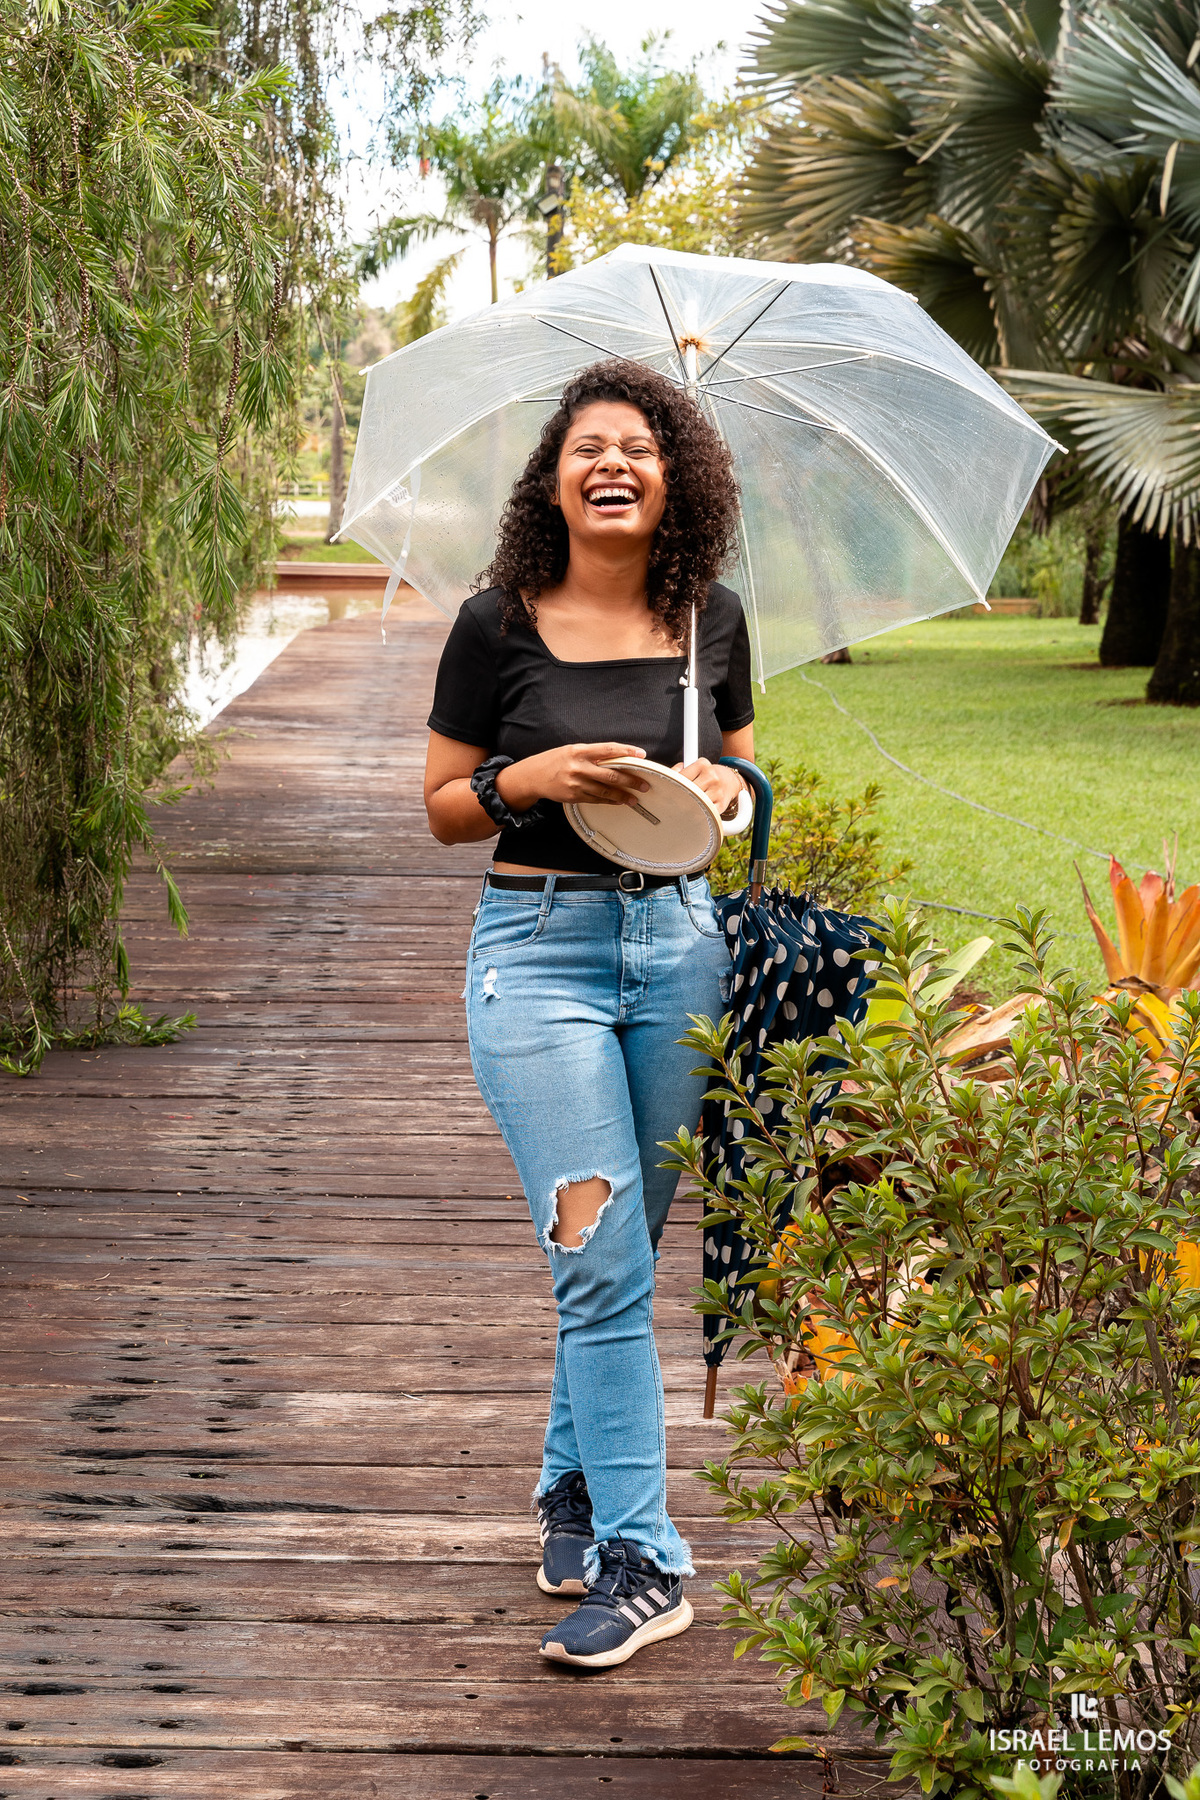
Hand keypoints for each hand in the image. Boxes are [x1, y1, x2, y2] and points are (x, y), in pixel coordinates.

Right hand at [496, 743, 650, 809]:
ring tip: (635, 798)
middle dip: (631, 780)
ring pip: (605, 791)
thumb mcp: (572, 750)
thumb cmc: (555, 760)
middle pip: (611, 775)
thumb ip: (592, 754)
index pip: (608, 750)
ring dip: (623, 795)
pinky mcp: (574, 796)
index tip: (641, 754)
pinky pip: (596, 800)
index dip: (626, 752)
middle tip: (644, 784)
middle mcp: (578, 767)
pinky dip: (609, 801)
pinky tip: (619, 801)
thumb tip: (617, 758)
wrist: (532, 776)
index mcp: (579, 751)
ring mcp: (576, 783)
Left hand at [674, 758, 743, 816]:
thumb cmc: (708, 775)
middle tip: (671, 800)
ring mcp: (717, 791)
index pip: (681, 777)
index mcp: (703, 765)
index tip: (667, 790)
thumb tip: (667, 777)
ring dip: (687, 805)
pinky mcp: (721, 805)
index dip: (672, 785)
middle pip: (688, 790)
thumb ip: (680, 770)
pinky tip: (694, 811)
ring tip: (683, 805)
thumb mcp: (696, 767)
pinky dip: (698, 813)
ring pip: (696, 802)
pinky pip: (706, 812)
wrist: (730, 781)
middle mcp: (712, 777)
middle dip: (679, 796)